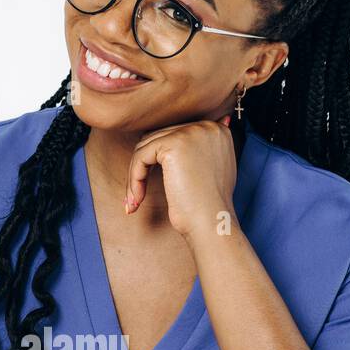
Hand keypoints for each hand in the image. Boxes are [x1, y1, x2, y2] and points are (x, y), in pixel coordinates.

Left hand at [124, 114, 237, 242]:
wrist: (212, 223)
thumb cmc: (209, 207)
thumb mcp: (212, 172)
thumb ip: (200, 153)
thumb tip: (177, 147)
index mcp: (215, 129)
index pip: (173, 135)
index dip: (157, 161)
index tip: (150, 187)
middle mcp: (205, 126)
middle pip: (157, 139)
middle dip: (143, 168)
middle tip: (136, 197)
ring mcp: (191, 133)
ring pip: (145, 147)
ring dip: (135, 175)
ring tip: (135, 201)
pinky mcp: (174, 145)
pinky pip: (140, 157)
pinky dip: (134, 179)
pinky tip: (137, 200)